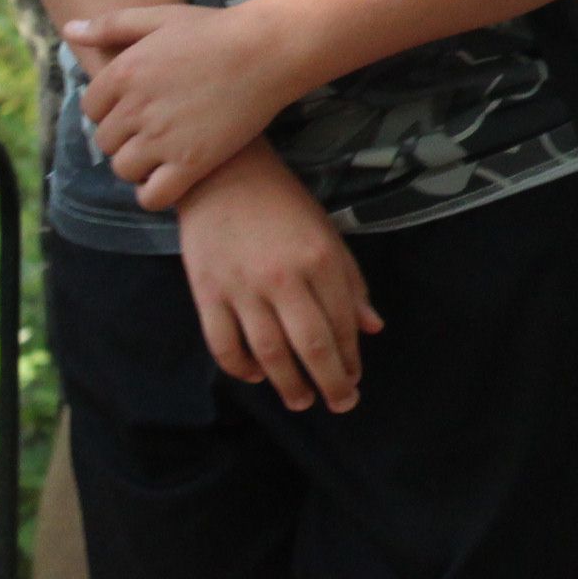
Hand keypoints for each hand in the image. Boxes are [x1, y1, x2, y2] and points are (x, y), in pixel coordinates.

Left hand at [69, 2, 306, 212]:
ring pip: (123, 169)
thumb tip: (69, 30)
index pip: (90, 109)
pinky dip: (154, 194)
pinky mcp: (191, 163)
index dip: (110, 111)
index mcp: (122, 73)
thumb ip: (110, 25)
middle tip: (152, 131)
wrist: (269, 50)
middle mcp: (135, 108)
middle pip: (105, 141)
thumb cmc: (215, 30)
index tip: (135, 108)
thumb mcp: (159, 17)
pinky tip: (169, 180)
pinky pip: (152, 196)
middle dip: (123, 138)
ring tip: (161, 153)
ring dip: (137, 165)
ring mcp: (162, 138)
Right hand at [173, 143, 380, 412]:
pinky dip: (239, 367)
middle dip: (329, 382)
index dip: (351, 358)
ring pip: (269, 352)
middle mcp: (284, 278)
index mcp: (320, 260)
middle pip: (311, 346)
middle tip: (339, 404)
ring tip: (299, 402)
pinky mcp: (207, 291)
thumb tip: (370, 329)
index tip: (354, 379)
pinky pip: (223, 343)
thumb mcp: (327, 234)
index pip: (342, 324)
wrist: (221, 174)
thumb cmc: (280, 203)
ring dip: (288, 385)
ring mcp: (242, 287)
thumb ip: (350, 282)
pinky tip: (254, 375)